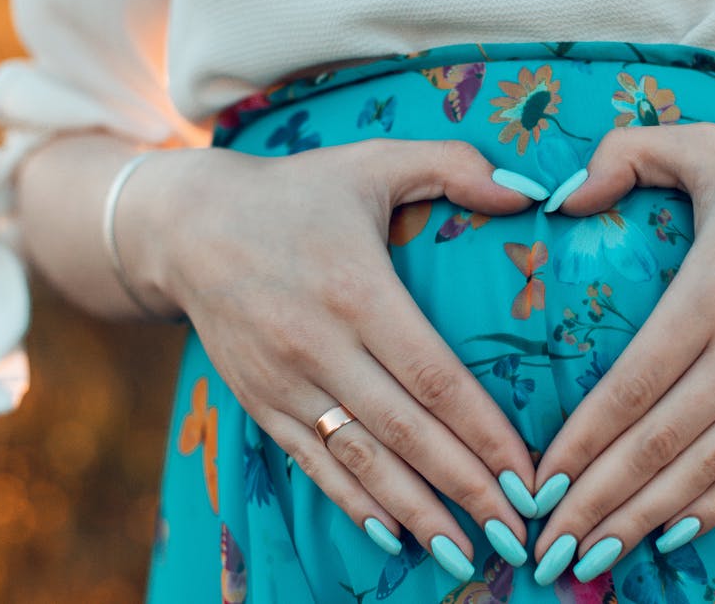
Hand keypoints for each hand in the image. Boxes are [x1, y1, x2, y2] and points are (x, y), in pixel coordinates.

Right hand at [124, 140, 544, 578]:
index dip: (483, 432)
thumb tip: (530, 191)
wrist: (185, 226)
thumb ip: (455, 166)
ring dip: (416, 511)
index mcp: (357, 290)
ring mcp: (283, 381)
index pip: (433, 377)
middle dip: (465, 488)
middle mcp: (318, 345)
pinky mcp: (259, 402)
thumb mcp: (374, 162)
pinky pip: (312, 463)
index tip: (528, 474)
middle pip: (405, 432)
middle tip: (518, 532)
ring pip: (359, 459)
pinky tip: (394, 536)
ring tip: (467, 551)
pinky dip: (352, 503)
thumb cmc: (297, 193)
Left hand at [528, 124, 714, 581]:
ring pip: (705, 470)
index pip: (632, 385)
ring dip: (644, 521)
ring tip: (590, 560)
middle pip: (660, 445)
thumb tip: (559, 196)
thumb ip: (627, 153)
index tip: (537, 484)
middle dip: (597, 504)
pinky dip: (713, 507)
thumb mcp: (710, 145)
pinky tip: (669, 535)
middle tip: (545, 548)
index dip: (581, 443)